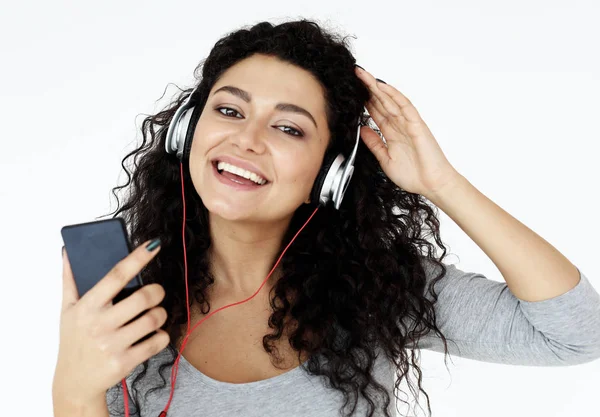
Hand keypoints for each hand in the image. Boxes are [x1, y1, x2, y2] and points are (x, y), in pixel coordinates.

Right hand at [52, 240, 169, 404]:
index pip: (116, 275)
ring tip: (152, 315)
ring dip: (160, 314)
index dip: (137, 258)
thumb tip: (68, 251)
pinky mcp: (125, 362)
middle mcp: (99, 324)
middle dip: (157, 292)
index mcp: (87, 306)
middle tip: (156, 293)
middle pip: (144, 298)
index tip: (153, 245)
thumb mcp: (67, 310)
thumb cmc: (74, 340)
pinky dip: (161, 335)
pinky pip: (158, 341)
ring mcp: (113, 344)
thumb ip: (70, 280)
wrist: (74, 382)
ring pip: (154, 319)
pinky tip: (152, 335)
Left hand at [355, 66, 462, 197]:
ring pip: (391, 100)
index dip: (364, 101)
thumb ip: (374, 144)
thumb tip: (362, 130)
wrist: (431, 185)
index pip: (376, 112)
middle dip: (368, 89)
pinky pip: (405, 106)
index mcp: (392, 134)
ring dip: (377, 88)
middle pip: (381, 102)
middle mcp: (399, 126)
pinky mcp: (417, 125)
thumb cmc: (414, 175)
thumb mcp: (385, 159)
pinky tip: (383, 87)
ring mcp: (408, 124)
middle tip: (355, 75)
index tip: (352, 91)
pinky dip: (394, 95)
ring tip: (364, 76)